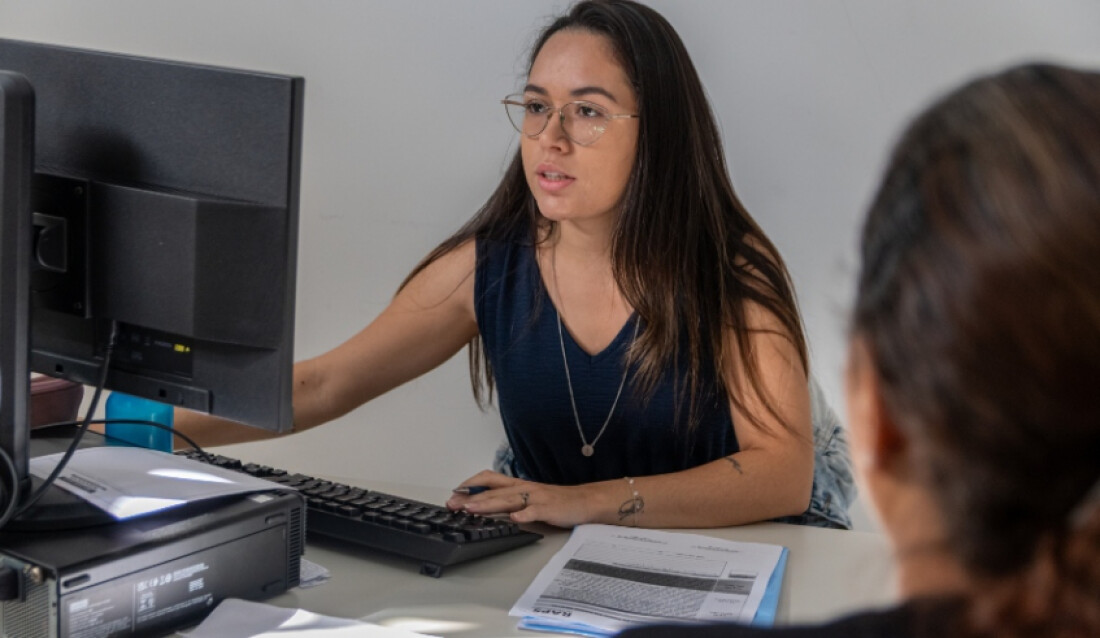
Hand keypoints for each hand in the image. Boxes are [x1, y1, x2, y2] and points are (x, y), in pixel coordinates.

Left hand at [446, 470, 595, 527]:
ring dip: (488, 505)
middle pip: (493, 491)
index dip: (469, 484)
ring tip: (471, 510)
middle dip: (470, 498)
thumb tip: (485, 506)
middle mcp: (523, 488)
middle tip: (452, 504)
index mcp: (517, 485)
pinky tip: (514, 519)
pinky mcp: (548, 509)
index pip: (488, 479)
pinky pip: (534, 511)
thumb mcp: (527, 497)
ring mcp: (535, 498)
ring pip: (508, 499)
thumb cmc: (555, 501)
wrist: (583, 501)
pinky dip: (523, 515)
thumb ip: (508, 500)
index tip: (453, 493)